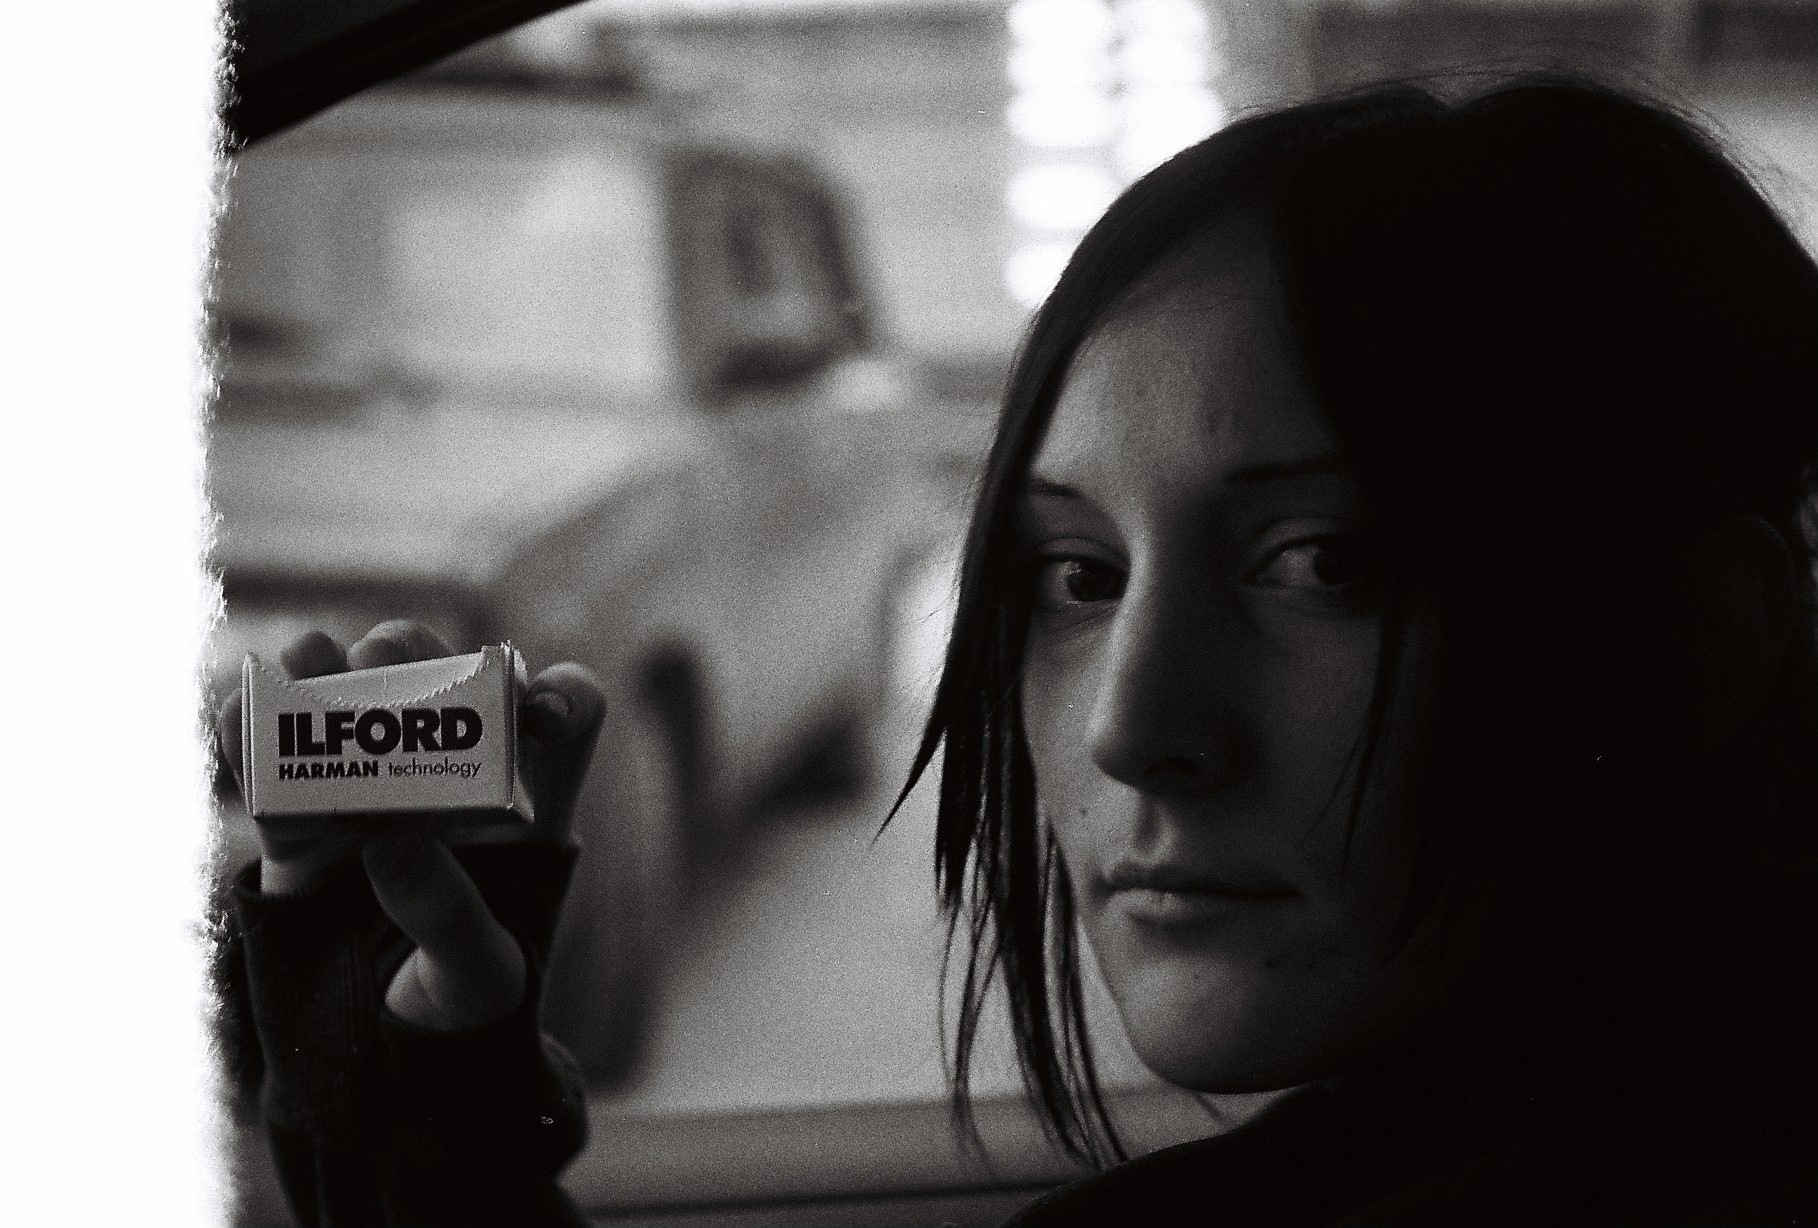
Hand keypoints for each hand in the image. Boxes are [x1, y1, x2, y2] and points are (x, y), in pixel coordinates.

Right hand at [215, 620, 605, 1029]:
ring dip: (332, 667)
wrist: (375, 1062)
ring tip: (307, 661)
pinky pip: (277, 758)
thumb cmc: (456, 1012)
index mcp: (530, 802)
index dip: (561, 697)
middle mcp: (454, 774)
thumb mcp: (474, 980)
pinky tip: (237, 715)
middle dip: (418, 658)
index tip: (544, 719)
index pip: (566, 715)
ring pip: (359, 695)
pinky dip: (253, 732)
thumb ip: (448, 916)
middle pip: (446, 679)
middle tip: (386, 662)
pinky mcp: (306, 822)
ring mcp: (375, 787)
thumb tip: (390, 839)